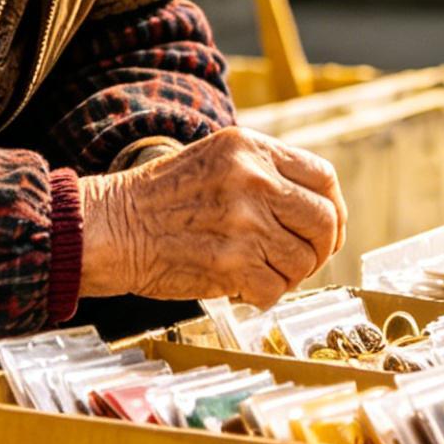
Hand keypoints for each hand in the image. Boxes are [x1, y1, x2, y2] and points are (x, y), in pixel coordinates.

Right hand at [77, 128, 346, 306]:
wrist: (110, 226)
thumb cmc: (159, 198)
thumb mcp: (215, 159)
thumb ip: (263, 173)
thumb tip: (315, 209)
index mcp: (251, 148)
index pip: (323, 178)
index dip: (333, 210)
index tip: (326, 231)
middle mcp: (253, 179)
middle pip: (323, 221)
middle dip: (320, 249)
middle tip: (303, 261)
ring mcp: (245, 221)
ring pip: (302, 261)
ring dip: (289, 275)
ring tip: (261, 272)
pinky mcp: (232, 262)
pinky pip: (275, 289)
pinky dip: (265, 296)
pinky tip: (243, 288)